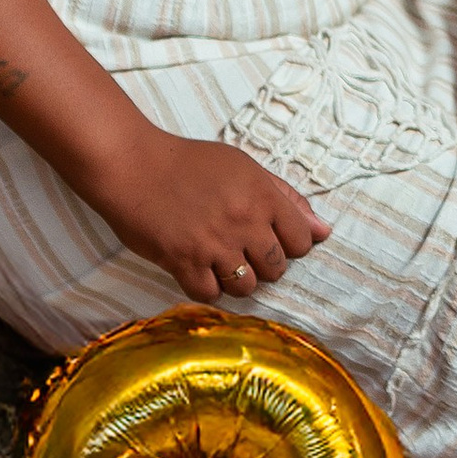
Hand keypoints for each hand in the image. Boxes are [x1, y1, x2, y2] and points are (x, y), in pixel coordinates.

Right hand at [84, 130, 329, 304]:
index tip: (269, 239)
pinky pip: (210, 294)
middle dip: (263, 265)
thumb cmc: (188, 163)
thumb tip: (323, 231)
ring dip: (237, 280)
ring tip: (219, 261)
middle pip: (277, 268)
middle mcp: (244, 221)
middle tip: (241, 250)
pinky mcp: (184, 262)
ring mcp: (214, 244)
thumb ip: (286, 198)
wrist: (133, 164)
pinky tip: (198, 268)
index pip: (302, 240)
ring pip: (247, 287)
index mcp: (262, 194)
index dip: (289, 245)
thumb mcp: (244, 167)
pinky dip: (206, 287)